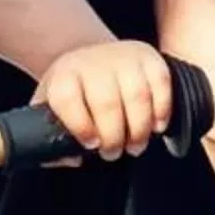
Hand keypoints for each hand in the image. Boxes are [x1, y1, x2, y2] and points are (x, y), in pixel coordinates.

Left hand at [36, 40, 175, 160]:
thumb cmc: (74, 93)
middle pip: (107, 103)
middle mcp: (94, 62)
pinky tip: (156, 127)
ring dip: (139, 130)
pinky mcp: (149, 58)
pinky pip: (161, 85)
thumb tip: (71, 158)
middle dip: (113, 138)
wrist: (93, 61)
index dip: (80, 126)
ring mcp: (124, 57)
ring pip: (137, 97)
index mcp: (64, 76)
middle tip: (113, 153)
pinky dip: (162, 111)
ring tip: (135, 146)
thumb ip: (52, 140)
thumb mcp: (52, 111)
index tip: (91, 144)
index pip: (67, 99)